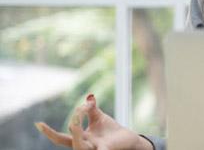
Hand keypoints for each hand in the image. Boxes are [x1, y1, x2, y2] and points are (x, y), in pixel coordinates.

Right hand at [35, 94, 152, 149]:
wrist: (128, 138)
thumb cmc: (111, 130)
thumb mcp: (99, 118)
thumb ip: (91, 108)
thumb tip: (89, 95)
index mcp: (81, 138)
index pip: (61, 137)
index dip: (49, 132)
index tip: (38, 124)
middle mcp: (86, 145)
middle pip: (71, 142)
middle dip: (69, 129)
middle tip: (73, 117)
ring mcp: (96, 149)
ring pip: (81, 148)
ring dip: (77, 136)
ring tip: (75, 122)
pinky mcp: (108, 149)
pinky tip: (100, 149)